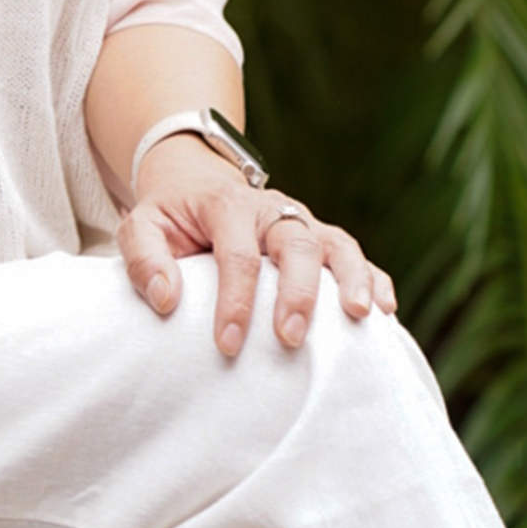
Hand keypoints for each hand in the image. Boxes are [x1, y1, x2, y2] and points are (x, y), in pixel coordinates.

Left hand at [118, 136, 397, 359]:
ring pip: (337, 242)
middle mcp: (271, 209)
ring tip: (360, 316)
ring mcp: (301, 222)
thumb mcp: (141, 227)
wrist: (196, 183)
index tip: (228, 344)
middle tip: (290, 338)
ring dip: (351, 278)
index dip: (235, 300)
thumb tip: (167, 301)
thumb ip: (144, 259)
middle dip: (297, 292)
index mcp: (226, 205)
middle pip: (295, 243)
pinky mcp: (320, 237)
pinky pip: (354, 255)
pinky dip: (374, 278)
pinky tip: (385, 311)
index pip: (237, 253)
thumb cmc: (171, 217)